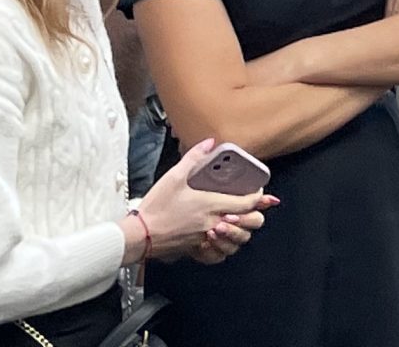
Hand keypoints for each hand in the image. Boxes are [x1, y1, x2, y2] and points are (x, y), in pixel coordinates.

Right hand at [138, 141, 274, 261]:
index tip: (259, 192)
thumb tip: (209, 142)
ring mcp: (205, 239)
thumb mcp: (174, 177)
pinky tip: (221, 239)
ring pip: (237, 241)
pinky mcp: (195, 249)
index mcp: (211, 205)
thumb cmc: (156, 206)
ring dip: (241, 232)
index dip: (258, 197)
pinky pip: (218, 255)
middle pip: (249, 224)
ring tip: (238, 221)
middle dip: (255, 215)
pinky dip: (224, 249)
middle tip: (252, 208)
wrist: (138, 234)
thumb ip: (194, 158)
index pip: (247, 203)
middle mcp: (213, 223)